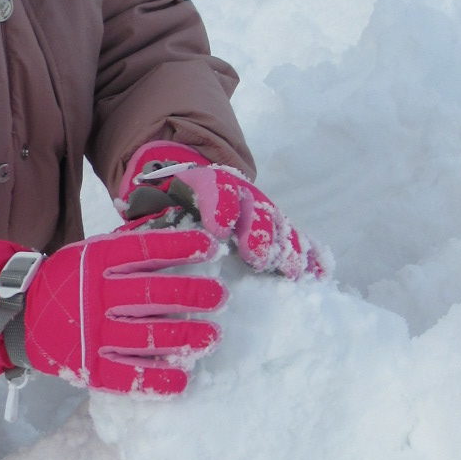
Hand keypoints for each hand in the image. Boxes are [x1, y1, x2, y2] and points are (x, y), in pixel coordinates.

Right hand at [0, 228, 225, 395]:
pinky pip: (130, 377)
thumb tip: (176, 226)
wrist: (20, 318)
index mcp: (93, 262)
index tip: (210, 247)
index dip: (180, 246)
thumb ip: (127, 247)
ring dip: (187, 337)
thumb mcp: (89, 253)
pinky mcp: (89, 368)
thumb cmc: (68, 282)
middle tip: (219, 297)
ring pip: (148, 336)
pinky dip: (160, 380)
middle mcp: (93, 296)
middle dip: (193, 295)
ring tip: (211, 336)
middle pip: (153, 295)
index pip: (143, 250)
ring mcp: (91, 334)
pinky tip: (183, 378)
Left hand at [118, 142, 323, 279]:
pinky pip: (295, 239)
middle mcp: (238, 196)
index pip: (216, 191)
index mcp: (204, 189)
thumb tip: (141, 241)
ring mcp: (259, 211)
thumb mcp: (150, 214)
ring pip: (278, 224)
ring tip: (292, 270)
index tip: (221, 228)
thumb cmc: (164, 210)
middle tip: (258, 256)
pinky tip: (319, 273)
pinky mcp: (274, 230)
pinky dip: (308, 254)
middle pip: (255, 208)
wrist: (186, 186)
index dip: (222, 207)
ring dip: (286, 246)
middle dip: (259, 231)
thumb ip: (149, 226)